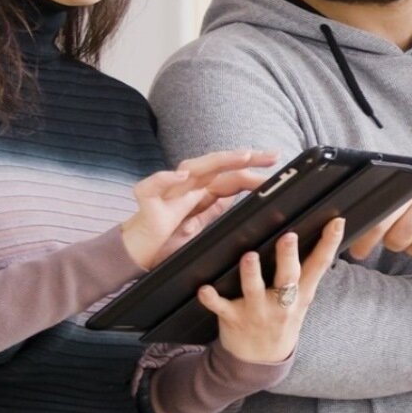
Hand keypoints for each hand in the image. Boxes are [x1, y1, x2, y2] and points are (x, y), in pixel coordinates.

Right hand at [119, 149, 278, 268]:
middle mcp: (186, 187)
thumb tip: (233, 199)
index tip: (276, 168)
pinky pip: (153, 186)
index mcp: (199, 192)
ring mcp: (167, 192)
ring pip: (192, 168)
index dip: (252, 173)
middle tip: (272, 156)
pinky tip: (182, 178)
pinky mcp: (147, 203)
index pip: (230, 177)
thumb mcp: (197, 228)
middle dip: (245, 159)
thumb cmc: (165, 242)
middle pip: (217, 166)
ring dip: (217, 161)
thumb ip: (212, 211)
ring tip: (242, 157)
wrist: (135, 256)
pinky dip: (165, 179)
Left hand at [196, 218, 343, 363]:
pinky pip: (221, 308)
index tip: (337, 222)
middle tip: (288, 237)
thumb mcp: (303, 298)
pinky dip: (212, 299)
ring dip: (251, 274)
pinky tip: (205, 289)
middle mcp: (282, 302)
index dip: (330, 243)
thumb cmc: (283, 319)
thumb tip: (322, 234)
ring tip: (249, 257)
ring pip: (254, 290)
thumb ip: (310, 271)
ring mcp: (257, 311)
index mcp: (301, 293)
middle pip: (288, 277)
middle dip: (288, 257)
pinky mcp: (234, 319)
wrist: (262, 360)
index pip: (319, 265)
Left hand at [347, 165, 411, 259]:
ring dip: (396, 244)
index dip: (360, 222)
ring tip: (397, 237)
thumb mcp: (401, 187)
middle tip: (360, 250)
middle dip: (369, 241)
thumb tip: (340, 219)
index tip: (346, 236)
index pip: (374, 200)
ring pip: (404, 238)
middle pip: (386, 223)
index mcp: (403, 174)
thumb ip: (378, 196)